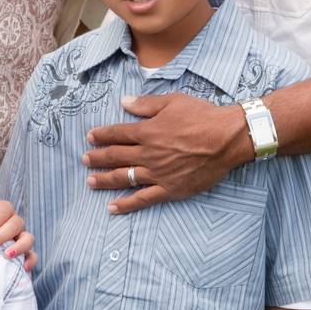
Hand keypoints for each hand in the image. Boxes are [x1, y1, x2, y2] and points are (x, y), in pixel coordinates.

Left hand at [0, 193, 37, 271]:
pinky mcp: (22, 253)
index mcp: (2, 208)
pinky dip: (31, 261)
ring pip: (29, 238)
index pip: (3, 211)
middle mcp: (14, 221)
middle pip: (16, 224)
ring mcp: (20, 237)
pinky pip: (32, 256)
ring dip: (19, 247)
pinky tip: (23, 268)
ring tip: (5, 256)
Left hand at [80, 94, 249, 214]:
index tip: (90, 138)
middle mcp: (148, 154)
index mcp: (147, 132)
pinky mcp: (170, 189)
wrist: (227, 139)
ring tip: (90, 181)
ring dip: (105, 179)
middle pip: (115, 156)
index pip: (117, 134)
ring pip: (124, 177)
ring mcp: (158, 173)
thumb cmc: (202, 117)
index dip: (101, 135)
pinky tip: (112, 207)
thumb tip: (124, 102)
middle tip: (84, 160)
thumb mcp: (172, 102)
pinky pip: (143, 199)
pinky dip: (126, 204)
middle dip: (97, 158)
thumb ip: (146, 104)